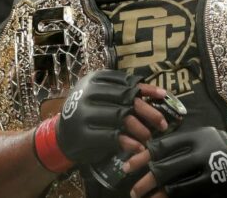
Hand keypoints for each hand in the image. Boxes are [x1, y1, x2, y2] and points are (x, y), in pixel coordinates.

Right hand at [34, 70, 167, 171]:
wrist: (61, 136)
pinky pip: (112, 136)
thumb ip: (123, 93)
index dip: (147, 89)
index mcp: (94, 79)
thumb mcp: (102, 97)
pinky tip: (138, 147)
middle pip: (126, 99)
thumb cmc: (89, 114)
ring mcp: (84, 113)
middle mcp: (87, 92)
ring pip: (121, 117)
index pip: (126, 82)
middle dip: (149, 111)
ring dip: (140, 129)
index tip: (164, 96)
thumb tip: (158, 94)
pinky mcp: (83, 133)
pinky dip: (128, 142)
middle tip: (163, 124)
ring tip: (150, 137)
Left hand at [127, 126, 226, 197]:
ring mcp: (205, 170)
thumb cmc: (214, 144)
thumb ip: (176, 143)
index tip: (128, 166)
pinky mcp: (211, 185)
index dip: (141, 157)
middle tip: (134, 190)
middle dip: (145, 181)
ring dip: (155, 195)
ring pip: (173, 186)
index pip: (161, 147)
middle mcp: (197, 152)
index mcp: (192, 137)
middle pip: (164, 168)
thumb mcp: (197, 135)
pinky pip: (186, 194)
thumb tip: (148, 154)